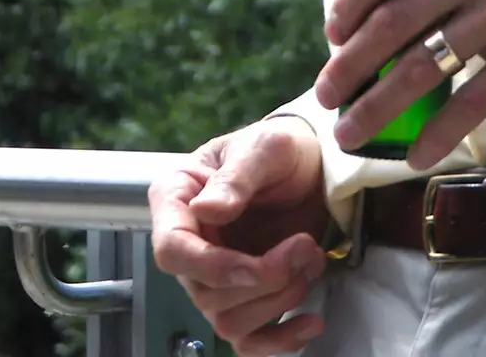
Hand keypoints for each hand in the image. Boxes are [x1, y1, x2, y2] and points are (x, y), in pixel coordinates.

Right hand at [148, 117, 328, 356]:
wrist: (314, 165)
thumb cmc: (281, 149)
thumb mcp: (265, 148)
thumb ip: (236, 177)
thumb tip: (207, 210)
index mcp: (178, 199)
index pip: (171, 250)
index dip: (211, 267)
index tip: (254, 266)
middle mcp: (190, 242)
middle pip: (205, 293)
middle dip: (263, 279)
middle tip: (304, 246)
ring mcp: (214, 274)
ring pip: (228, 321)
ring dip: (278, 299)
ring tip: (310, 259)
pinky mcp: (243, 297)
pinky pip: (249, 340)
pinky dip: (281, 340)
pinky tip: (310, 321)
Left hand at [315, 0, 485, 168]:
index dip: (349, 1)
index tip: (333, 31)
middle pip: (392, 21)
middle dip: (349, 64)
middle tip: (327, 91)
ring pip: (422, 67)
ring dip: (377, 106)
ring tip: (351, 130)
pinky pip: (472, 101)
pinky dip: (437, 133)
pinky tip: (415, 154)